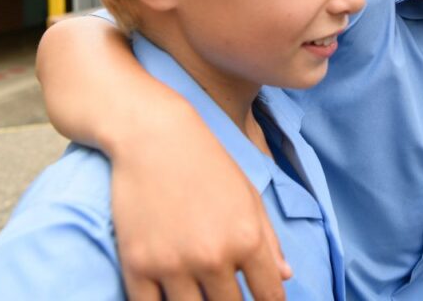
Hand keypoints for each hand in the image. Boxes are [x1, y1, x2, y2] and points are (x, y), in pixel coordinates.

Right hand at [111, 103, 289, 300]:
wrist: (153, 137)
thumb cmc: (207, 164)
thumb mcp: (248, 196)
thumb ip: (269, 240)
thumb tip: (285, 277)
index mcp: (247, 238)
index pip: (269, 296)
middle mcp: (213, 256)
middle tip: (224, 292)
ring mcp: (173, 264)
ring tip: (198, 292)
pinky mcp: (137, 266)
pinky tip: (169, 295)